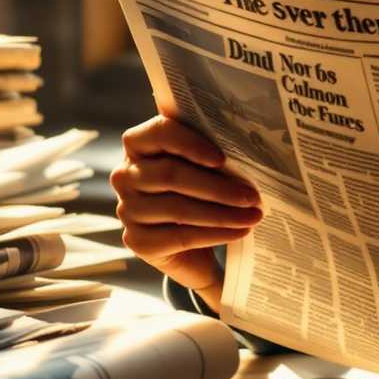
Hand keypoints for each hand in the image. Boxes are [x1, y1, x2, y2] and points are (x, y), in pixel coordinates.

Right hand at [112, 101, 263, 311]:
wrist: (189, 245)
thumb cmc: (198, 191)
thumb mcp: (201, 166)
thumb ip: (210, 148)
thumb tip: (246, 140)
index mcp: (138, 145)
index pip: (158, 132)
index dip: (189, 143)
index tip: (222, 158)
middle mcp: (125, 176)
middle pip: (171, 175)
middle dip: (218, 187)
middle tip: (252, 195)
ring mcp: (128, 210)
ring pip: (178, 209)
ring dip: (223, 213)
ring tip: (254, 215)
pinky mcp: (137, 242)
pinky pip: (181, 237)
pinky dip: (215, 234)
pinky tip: (240, 231)